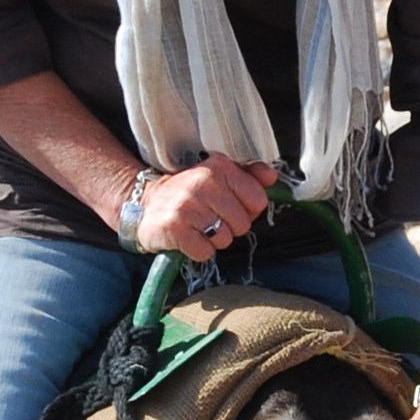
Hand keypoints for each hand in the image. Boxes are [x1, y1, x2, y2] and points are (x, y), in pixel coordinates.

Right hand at [131, 157, 280, 260]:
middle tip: (209, 219)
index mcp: (220, 167)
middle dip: (229, 227)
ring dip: (213, 240)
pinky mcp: (175, 228)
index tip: (229, 207)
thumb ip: (248, 176)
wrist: (147, 205)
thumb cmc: (190, 195)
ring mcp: (188, 205)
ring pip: (225, 239)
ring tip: (197, 227)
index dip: (247, 210)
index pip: (258, 200)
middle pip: (243, 224)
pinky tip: (188, 237)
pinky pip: (205, 252)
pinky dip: (198, 250)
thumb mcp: (218, 177)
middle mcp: (204, 182)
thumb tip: (272, 177)